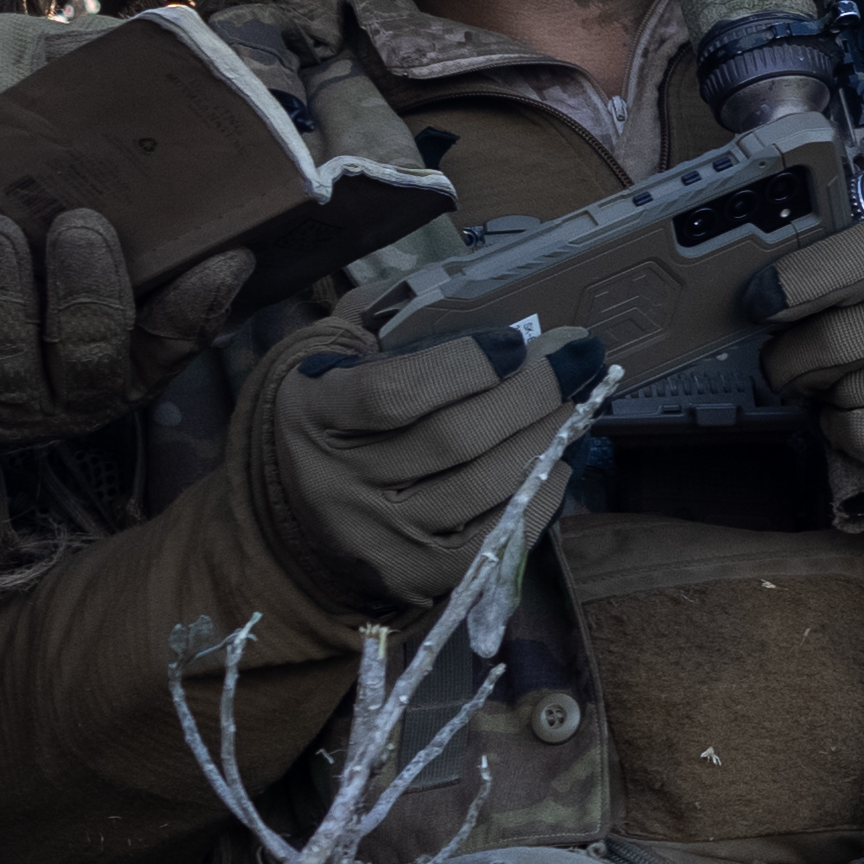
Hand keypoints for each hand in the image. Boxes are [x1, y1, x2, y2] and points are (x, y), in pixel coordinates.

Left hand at [0, 204, 254, 446]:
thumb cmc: (29, 296)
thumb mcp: (80, 279)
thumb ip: (143, 259)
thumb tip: (226, 245)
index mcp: (127, 366)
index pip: (175, 339)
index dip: (200, 304)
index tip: (225, 256)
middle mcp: (74, 399)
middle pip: (89, 352)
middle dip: (84, 287)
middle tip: (75, 224)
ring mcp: (5, 408)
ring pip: (7, 355)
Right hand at [230, 319, 579, 621]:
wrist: (292, 516)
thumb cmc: (331, 419)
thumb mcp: (329, 357)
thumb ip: (378, 318)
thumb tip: (464, 286)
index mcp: (314, 415)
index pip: (394, 393)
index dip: (464, 366)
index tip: (514, 343)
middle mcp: (338, 483)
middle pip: (454, 439)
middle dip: (529, 396)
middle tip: (571, 366)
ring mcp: (376, 537)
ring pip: (481, 489)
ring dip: (542, 444)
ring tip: (570, 410)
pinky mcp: (411, 577)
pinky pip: (489, 542)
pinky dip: (535, 503)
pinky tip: (553, 467)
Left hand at [756, 203, 863, 487]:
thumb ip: (862, 261)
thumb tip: (771, 297)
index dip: (802, 279)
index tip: (759, 302)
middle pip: (834, 339)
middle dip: (786, 358)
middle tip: (785, 362)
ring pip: (842, 392)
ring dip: (821, 394)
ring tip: (843, 382)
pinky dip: (842, 429)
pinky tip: (858, 413)